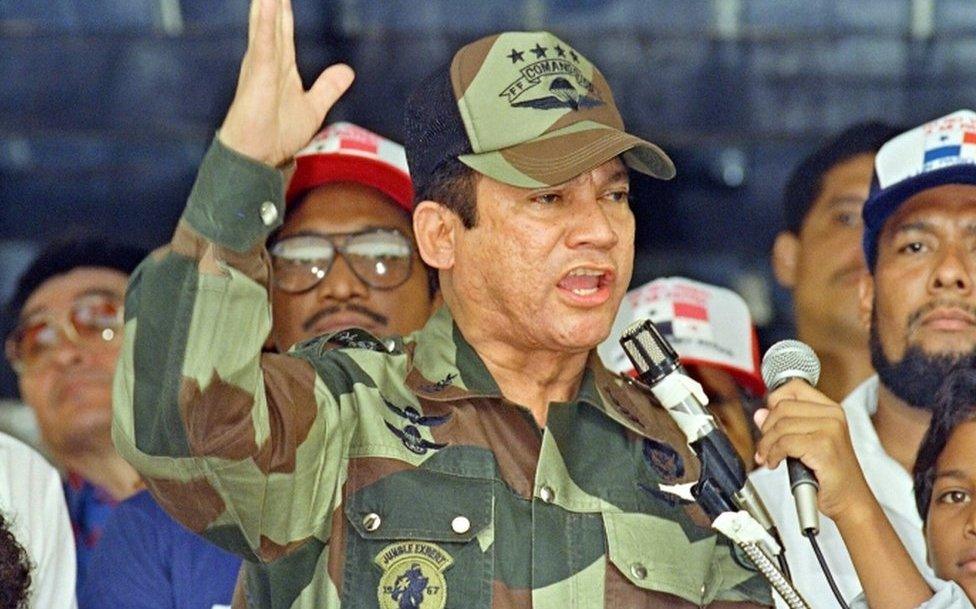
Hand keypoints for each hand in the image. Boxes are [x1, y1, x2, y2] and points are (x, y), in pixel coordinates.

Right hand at [219, 0, 354, 165]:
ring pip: (265, 23)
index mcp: (279, 65)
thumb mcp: (312, 108)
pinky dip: (267, 22)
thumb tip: (347, 71)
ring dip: (268, 2)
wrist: (258, 157)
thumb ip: (328, 88)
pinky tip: (270, 2)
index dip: (284, 7)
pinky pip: (265, 43)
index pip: (282, 28)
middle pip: (272, 18)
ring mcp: (261, 65)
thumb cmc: (276, 134)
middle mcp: (267, 59)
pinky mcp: (258, 75)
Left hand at [754, 379, 874, 522]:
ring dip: (766, 445)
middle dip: (766, 428)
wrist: (850, 500)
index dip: (774, 399)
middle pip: (782, 407)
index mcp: (830, 410)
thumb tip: (760, 414)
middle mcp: (832, 415)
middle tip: (765, 445)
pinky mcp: (823, 446)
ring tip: (768, 457)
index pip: (794, 387)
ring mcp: (829, 429)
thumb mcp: (807, 443)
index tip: (768, 418)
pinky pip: (784, 443)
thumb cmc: (830, 475)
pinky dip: (773, 454)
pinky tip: (774, 463)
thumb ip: (785, 425)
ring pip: (780, 426)